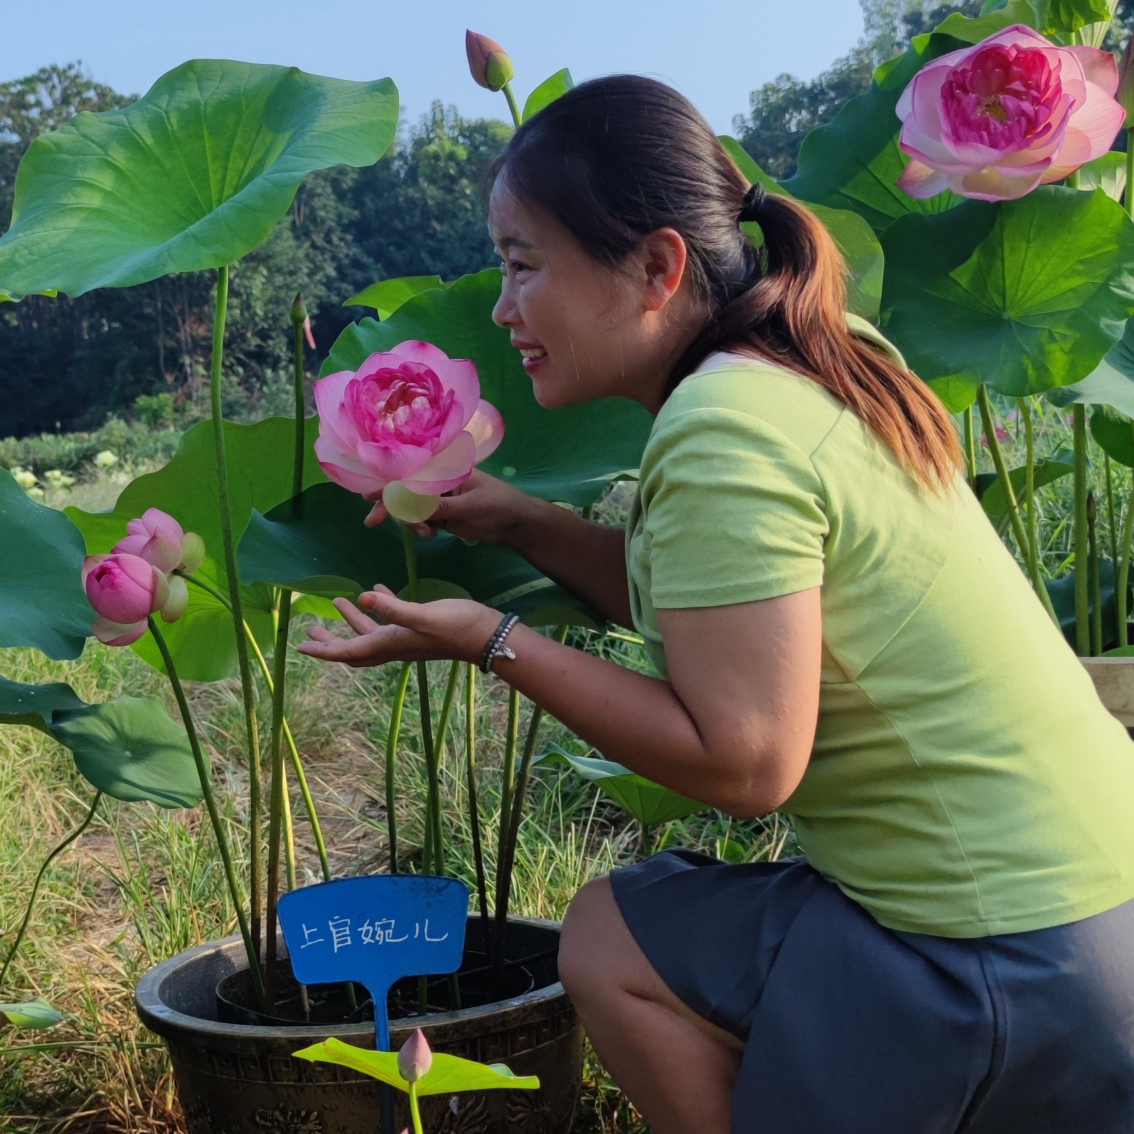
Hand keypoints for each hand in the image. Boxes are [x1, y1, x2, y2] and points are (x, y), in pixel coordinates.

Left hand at [295, 586, 501, 668]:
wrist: (486, 634)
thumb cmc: (456, 626)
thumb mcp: (423, 615)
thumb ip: (392, 607)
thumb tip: (362, 596)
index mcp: (390, 644)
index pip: (348, 651)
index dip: (323, 649)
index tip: (300, 645)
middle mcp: (394, 645)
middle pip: (354, 648)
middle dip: (331, 640)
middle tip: (311, 629)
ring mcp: (407, 637)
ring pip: (371, 633)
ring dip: (352, 621)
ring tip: (338, 603)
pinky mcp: (419, 627)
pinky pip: (391, 620)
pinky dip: (379, 608)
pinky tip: (377, 590)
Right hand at [363, 469, 548, 543]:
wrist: (517, 524)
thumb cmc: (498, 506)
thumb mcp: (470, 506)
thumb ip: (439, 507)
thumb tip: (409, 507)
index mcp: (446, 469)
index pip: (412, 472)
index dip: (388, 481)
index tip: (369, 494)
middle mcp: (438, 481)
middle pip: (405, 490)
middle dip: (389, 505)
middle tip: (372, 522)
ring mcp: (439, 498)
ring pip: (411, 508)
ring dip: (411, 521)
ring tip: (427, 534)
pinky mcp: (442, 514)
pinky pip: (422, 520)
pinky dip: (421, 528)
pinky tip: (430, 535)